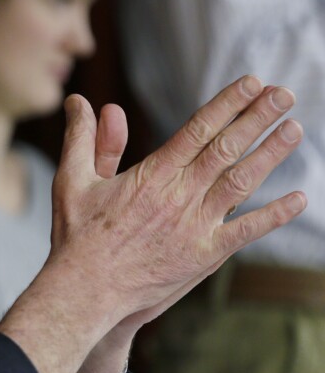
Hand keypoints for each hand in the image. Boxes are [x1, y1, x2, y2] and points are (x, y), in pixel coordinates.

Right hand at [53, 75, 303, 318]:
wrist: (86, 289)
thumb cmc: (76, 235)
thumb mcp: (72, 179)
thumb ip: (82, 138)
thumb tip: (78, 101)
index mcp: (151, 174)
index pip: (197, 129)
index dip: (227, 104)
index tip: (251, 83)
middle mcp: (178, 195)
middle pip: (226, 148)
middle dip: (257, 118)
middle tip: (284, 93)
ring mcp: (194, 226)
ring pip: (242, 182)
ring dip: (271, 154)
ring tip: (295, 129)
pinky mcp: (203, 255)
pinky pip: (247, 231)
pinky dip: (275, 215)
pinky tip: (299, 198)